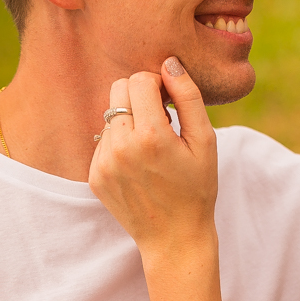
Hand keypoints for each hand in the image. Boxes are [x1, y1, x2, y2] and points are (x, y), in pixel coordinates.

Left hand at [89, 57, 218, 259]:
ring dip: (129, 121)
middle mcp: (121, 147)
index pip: (139, 80)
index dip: (157, 84)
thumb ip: (188, 97)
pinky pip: (103, 141)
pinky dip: (120, 143)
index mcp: (151, 136)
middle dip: (139, 96)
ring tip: (151, 147)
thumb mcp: (205, 141)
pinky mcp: (95, 176)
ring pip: (110, 115)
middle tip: (160, 119)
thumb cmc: (196, 188)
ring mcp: (104, 163)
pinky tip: (138, 165)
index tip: (170, 103)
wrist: (174, 238)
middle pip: (118, 90)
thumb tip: (169, 62)